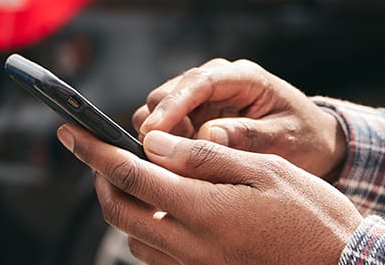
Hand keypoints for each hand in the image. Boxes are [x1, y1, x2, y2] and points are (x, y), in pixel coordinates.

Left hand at [60, 126, 361, 264]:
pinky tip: (167, 210)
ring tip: (140, 178)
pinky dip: (148, 231)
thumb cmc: (313, 214)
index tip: (70, 132)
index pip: (129, 175)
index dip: (94, 151)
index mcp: (203, 210)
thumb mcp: (264, 169)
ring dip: (125, 207)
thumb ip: (202, 157)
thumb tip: (152, 143)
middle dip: (101, 180)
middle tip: (103, 154)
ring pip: (134, 238)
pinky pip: (158, 257)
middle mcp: (191, 246)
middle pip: (119, 212)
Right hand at [134, 59, 345, 178]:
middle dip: (161, 127)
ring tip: (180, 164)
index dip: (172, 106)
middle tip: (172, 160)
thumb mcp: (284, 139)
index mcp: (242, 77)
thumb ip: (248, 136)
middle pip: (165, 94)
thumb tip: (207, 135)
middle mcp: (215, 79)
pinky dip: (163, 144)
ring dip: (160, 137)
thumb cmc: (303, 138)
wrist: (311, 141)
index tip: (153, 132)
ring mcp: (200, 97)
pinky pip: (164, 127)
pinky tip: (179, 164)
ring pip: (157, 110)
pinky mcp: (192, 115)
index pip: (197, 83)